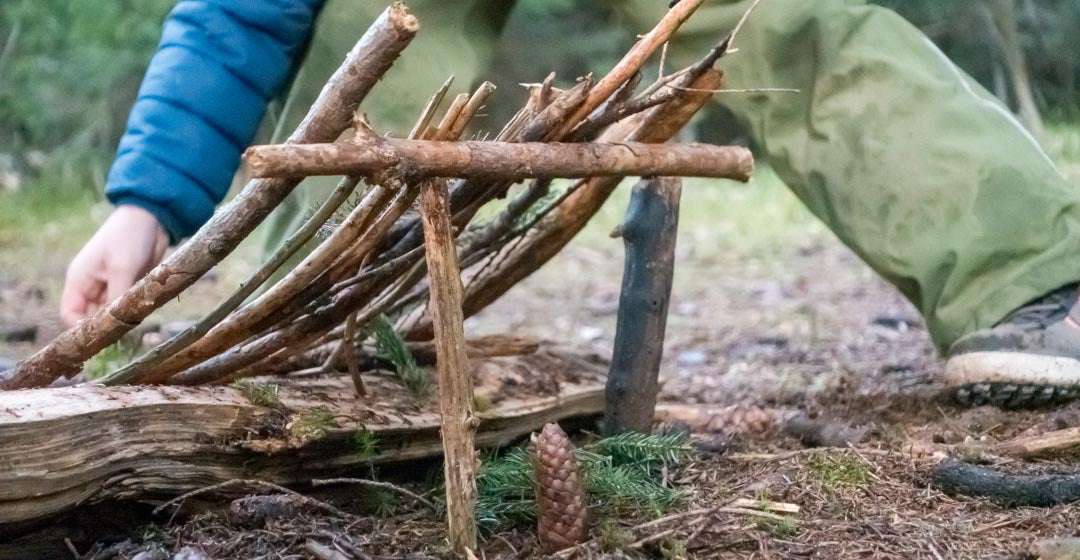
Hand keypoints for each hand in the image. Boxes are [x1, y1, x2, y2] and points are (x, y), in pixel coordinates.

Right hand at [60, 205, 168, 326]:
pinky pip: (126, 306)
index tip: (99, 338)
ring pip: (110, 315)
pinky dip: (133, 312)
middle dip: (104, 328)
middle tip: (122, 337)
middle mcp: (91, 286)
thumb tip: (113, 325)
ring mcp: (110, 286)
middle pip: (90, 318)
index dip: (80, 329)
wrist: (152, 218)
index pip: (70, 314)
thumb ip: (116, 298)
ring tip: (135, 324)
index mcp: (80, 280)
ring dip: (121, 320)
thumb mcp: (122, 268)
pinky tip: (143, 313)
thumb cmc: (129, 237)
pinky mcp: (127, 286)